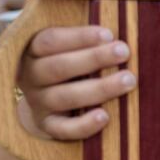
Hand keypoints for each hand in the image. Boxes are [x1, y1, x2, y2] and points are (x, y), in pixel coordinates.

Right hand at [14, 25, 134, 141]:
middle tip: (124, 51)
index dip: (79, 37)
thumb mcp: (69, 47)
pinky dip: (84, 125)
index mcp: (32, 51)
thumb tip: (117, 30)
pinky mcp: (48, 125)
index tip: (108, 34)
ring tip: (129, 80)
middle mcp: (30, 76)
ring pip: (65, 96)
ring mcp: (38, 102)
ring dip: (99, 88)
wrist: (51, 103)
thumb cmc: (70, 63)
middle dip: (94, 58)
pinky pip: (63, 129)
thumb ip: (86, 38)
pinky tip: (104, 116)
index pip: (50, 40)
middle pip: (58, 67)